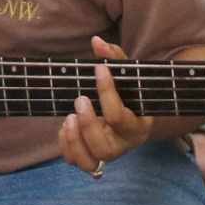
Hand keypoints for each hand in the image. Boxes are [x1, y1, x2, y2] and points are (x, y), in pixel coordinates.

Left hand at [56, 39, 148, 173]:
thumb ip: (115, 59)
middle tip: (80, 99)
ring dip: (74, 141)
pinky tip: (66, 124)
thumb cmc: (132, 93)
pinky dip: (66, 145)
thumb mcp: (130, 76)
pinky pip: (76, 161)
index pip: (119, 117)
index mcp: (137, 126)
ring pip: (89, 163)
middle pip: (103, 149)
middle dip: (87, 125)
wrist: (138, 117)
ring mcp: (107, 154)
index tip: (99, 69)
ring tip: (69, 118)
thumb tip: (96, 42)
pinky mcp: (93, 156)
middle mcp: (123, 145)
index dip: (107, 92)